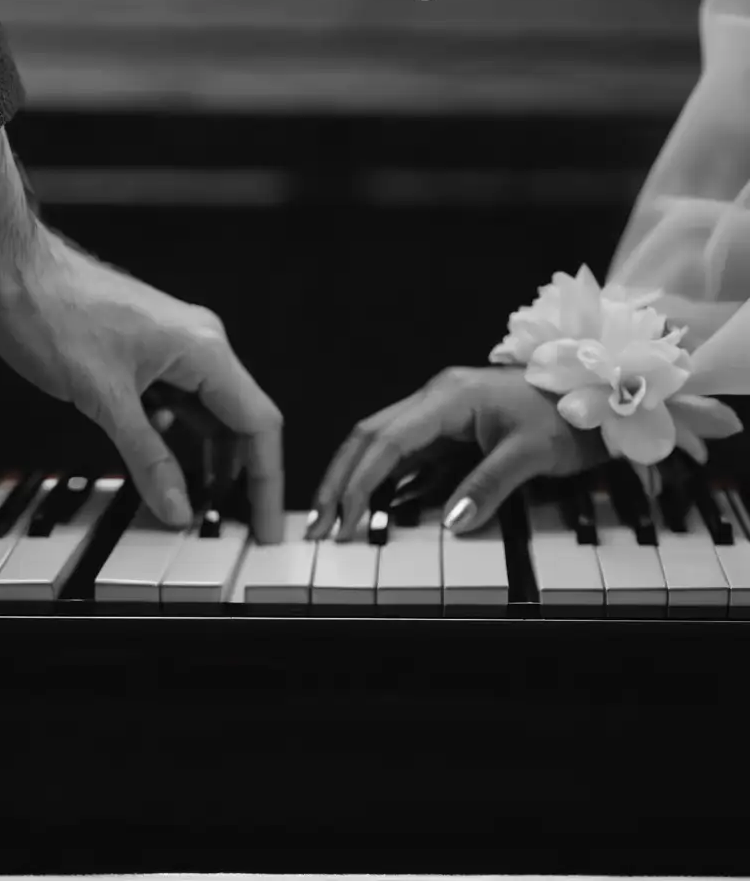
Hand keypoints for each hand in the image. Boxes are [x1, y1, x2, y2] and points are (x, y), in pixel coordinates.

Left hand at [0, 221, 284, 541]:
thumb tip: (178, 507)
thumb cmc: (52, 312)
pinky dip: (176, 437)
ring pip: (207, 412)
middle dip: (242, 476)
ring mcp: (171, 346)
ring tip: (203, 506)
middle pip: (239, 420)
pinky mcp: (144, 351)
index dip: (267, 480)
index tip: (267, 524)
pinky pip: (178, 401)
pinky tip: (163, 463)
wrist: (7, 269)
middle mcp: (197, 344)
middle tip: (240, 527)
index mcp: (203, 349)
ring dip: (208, 458)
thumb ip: (147, 459)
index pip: (258, 423)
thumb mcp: (104, 400)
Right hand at [307, 366, 606, 539]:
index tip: (343, 521)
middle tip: (319, 526)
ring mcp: (441, 411)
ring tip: (334, 520)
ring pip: (382, 442)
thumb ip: (487, 485)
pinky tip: (371, 507)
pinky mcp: (452, 427)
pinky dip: (383, 479)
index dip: (360, 482)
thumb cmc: (568, 417)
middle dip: (341, 480)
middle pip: (370, 436)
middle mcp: (436, 398)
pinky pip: (407, 452)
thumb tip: (448, 522)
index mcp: (448, 396)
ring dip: (356, 479)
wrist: (601, 394)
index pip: (387, 440)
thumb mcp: (532, 452)